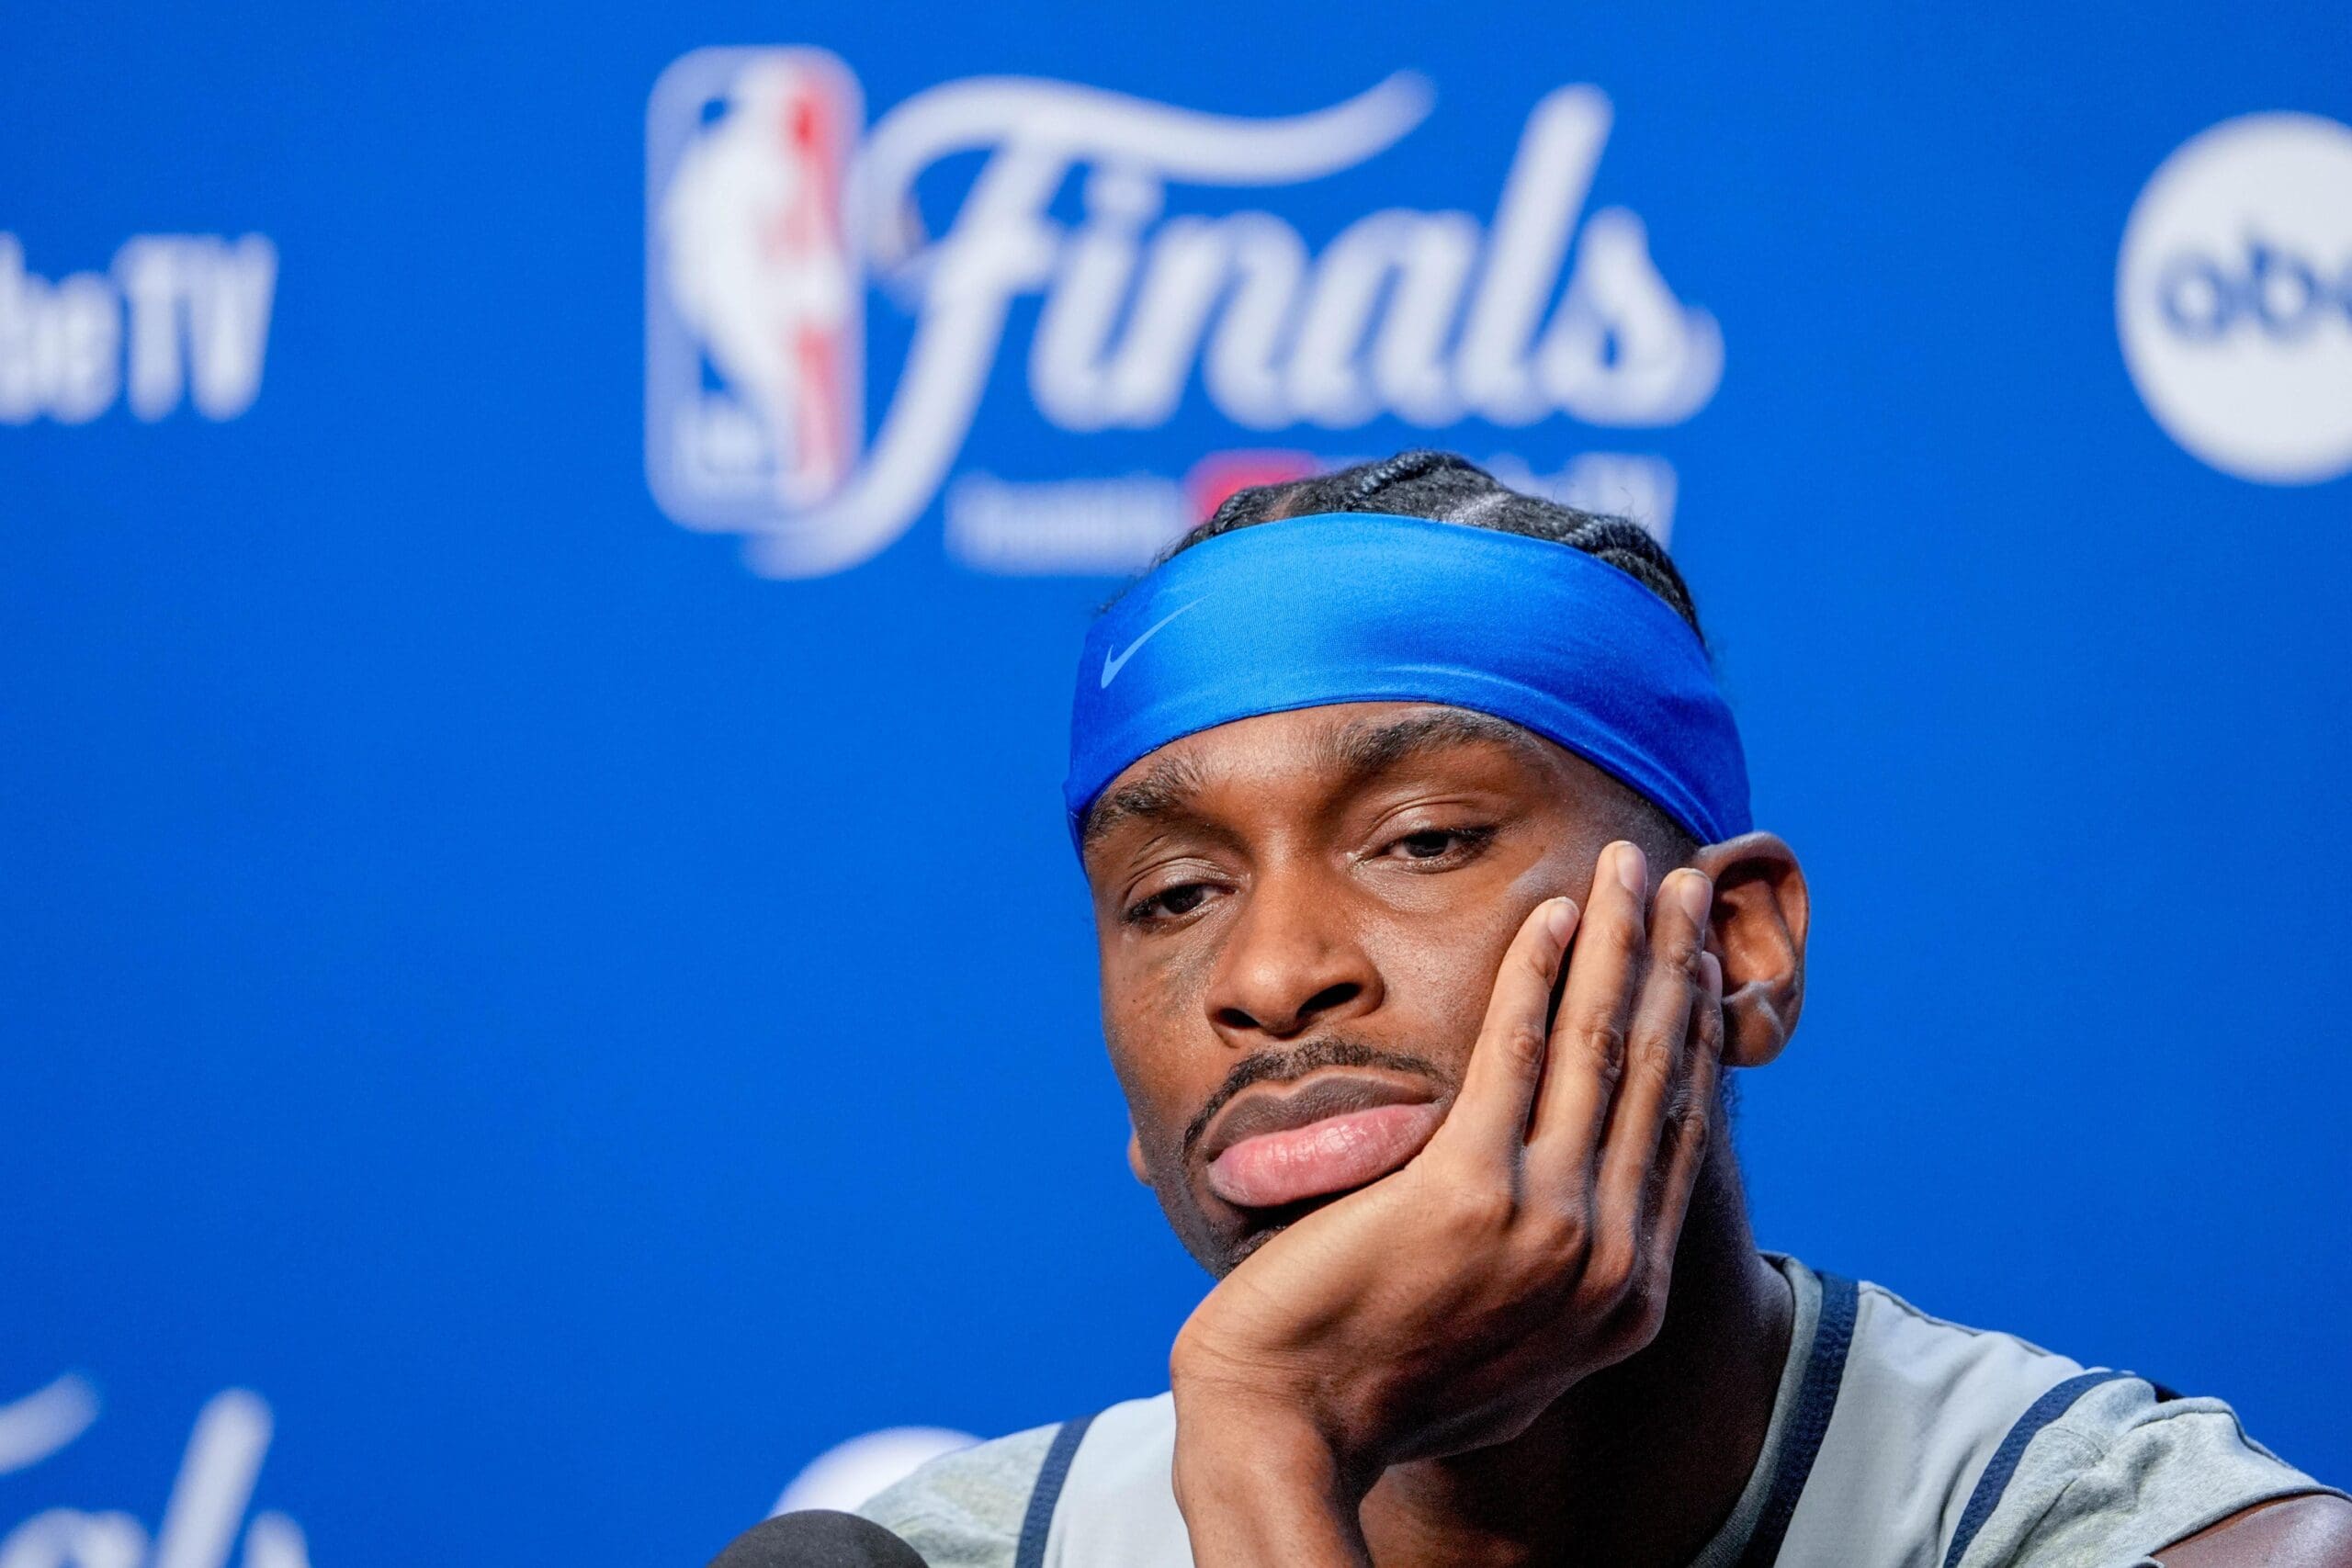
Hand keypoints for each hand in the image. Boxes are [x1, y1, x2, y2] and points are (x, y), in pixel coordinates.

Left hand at [1169, 842, 1724, 1562]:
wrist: (1295, 1423)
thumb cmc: (1380, 1390)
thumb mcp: (1512, 1355)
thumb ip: (1557, 1289)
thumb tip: (1572, 1235)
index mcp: (1627, 1299)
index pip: (1677, 1134)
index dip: (1694, 1036)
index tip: (1697, 964)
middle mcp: (1608, 1260)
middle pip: (1657, 1076)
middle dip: (1675, 964)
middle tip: (1684, 883)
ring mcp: (1549, 1227)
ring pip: (1602, 1049)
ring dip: (1623, 943)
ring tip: (1636, 870)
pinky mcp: (1471, 1193)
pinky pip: (1515, 1053)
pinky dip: (1537, 974)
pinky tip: (1552, 916)